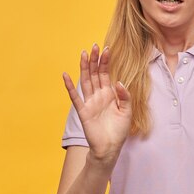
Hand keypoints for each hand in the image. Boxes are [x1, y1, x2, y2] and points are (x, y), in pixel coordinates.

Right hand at [63, 44, 131, 166]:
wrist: (110, 148)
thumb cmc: (118, 131)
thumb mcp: (127, 111)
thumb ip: (124, 96)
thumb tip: (118, 82)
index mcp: (109, 95)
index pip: (106, 74)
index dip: (105, 62)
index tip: (107, 49)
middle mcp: (98, 96)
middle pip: (94, 74)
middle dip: (94, 60)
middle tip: (94, 46)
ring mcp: (90, 102)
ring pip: (86, 81)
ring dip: (84, 68)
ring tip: (83, 54)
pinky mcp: (83, 111)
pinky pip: (75, 97)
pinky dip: (70, 86)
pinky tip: (66, 76)